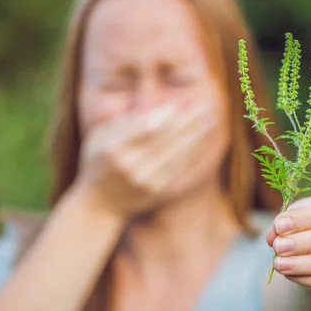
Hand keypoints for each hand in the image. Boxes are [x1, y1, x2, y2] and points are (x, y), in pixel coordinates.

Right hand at [72, 102, 215, 218]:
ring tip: (211, 120)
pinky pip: (179, 167)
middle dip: (188, 122)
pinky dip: (192, 151)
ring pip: (176, 153)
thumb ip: (126, 121)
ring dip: (196, 135)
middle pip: (164, 139)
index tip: (178, 105)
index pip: (141, 129)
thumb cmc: (100, 160)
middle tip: (206, 107)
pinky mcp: (157, 191)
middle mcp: (128, 165)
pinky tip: (202, 138)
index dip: (162, 117)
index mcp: (111, 148)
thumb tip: (162, 110)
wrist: (100, 205)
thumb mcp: (100, 137)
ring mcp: (144, 180)